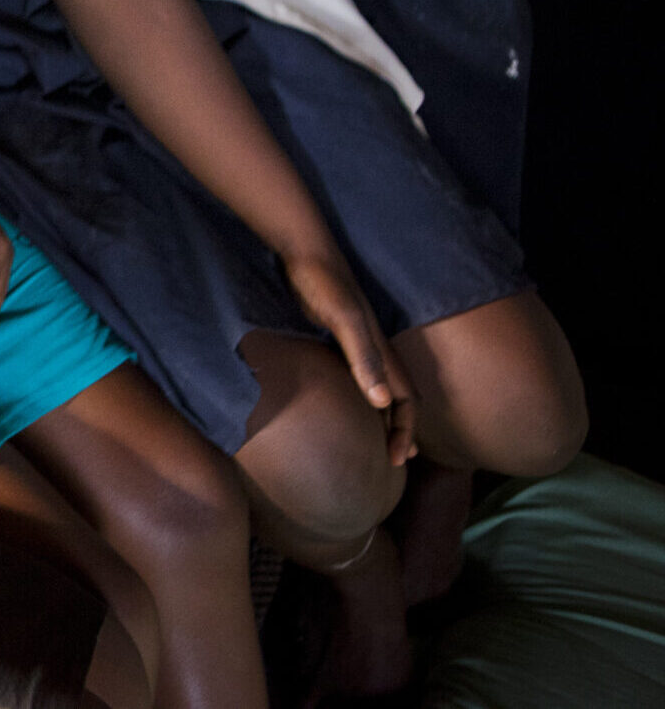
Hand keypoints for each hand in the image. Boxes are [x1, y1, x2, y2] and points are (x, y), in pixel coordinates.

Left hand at [283, 255, 419, 464]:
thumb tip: (384, 403)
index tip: (396, 459)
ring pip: (382, 385)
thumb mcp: (342, 320)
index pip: (407, 400)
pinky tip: (348, 400)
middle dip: (401, 428)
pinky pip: (360, 372)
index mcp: (382, 350)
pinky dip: (363, 393)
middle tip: (394, 459)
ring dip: (385, 414)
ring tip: (378, 438)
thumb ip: (362, 357)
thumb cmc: (322, 284)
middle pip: (400, 396)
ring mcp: (358, 341)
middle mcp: (376, 348)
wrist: (304, 251)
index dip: (405, 431)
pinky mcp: (338, 333)